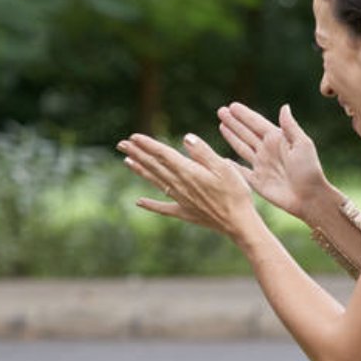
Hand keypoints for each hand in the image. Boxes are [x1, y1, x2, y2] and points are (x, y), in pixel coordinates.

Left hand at [116, 131, 260, 238]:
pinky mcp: (185, 212)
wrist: (238, 223)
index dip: (148, 145)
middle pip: (154, 166)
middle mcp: (180, 185)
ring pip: (156, 182)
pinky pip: (163, 208)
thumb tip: (185, 138)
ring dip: (141, 171)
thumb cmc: (235, 192)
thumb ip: (203, 152)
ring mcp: (180, 200)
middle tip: (121, 144)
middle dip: (137, 154)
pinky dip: (150, 204)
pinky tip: (139, 202)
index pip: (163, 155)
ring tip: (127, 161)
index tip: (133, 136)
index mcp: (189, 172)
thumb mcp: (224, 167)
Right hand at [217, 103, 329, 220]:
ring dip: (231, 136)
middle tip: (221, 111)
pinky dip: (231, 165)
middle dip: (234, 122)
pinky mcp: (257, 181)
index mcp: (277, 139)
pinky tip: (223, 158)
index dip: (244, 115)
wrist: (310, 197)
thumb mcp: (302, 144)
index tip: (232, 106)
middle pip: (246, 133)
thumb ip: (290, 126)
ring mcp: (261, 165)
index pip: (257, 123)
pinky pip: (240, 171)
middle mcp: (267, 150)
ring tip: (221, 125)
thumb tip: (284, 106)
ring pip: (241, 147)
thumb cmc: (309, 169)